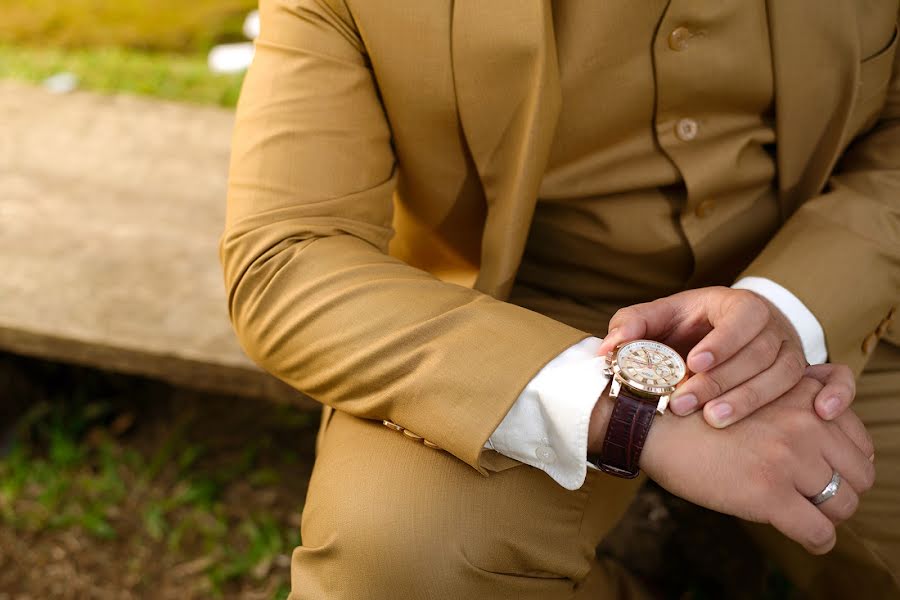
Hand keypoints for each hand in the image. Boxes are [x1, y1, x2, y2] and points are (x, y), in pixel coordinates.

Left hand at [596, 287, 855, 426]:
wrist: (717, 334)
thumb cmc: (684, 326)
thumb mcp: (657, 319)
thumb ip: (632, 327)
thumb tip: (606, 349)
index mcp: (737, 305)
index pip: (741, 318)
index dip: (721, 342)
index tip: (693, 363)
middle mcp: (772, 326)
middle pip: (758, 354)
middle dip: (721, 382)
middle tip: (686, 405)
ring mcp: (793, 350)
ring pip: (785, 375)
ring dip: (753, 399)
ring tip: (715, 421)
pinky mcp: (808, 373)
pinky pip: (835, 378)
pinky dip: (836, 393)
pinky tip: (821, 414)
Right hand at [637, 377, 875, 553]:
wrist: (655, 422)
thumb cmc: (698, 408)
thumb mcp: (755, 387)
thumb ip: (796, 400)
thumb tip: (834, 431)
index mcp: (804, 395)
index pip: (859, 438)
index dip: (845, 460)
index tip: (826, 471)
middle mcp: (806, 423)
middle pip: (860, 473)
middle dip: (842, 489)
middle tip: (815, 496)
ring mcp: (789, 458)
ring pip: (844, 504)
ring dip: (828, 515)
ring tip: (806, 515)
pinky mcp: (769, 492)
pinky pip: (818, 531)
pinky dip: (816, 540)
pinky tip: (804, 537)